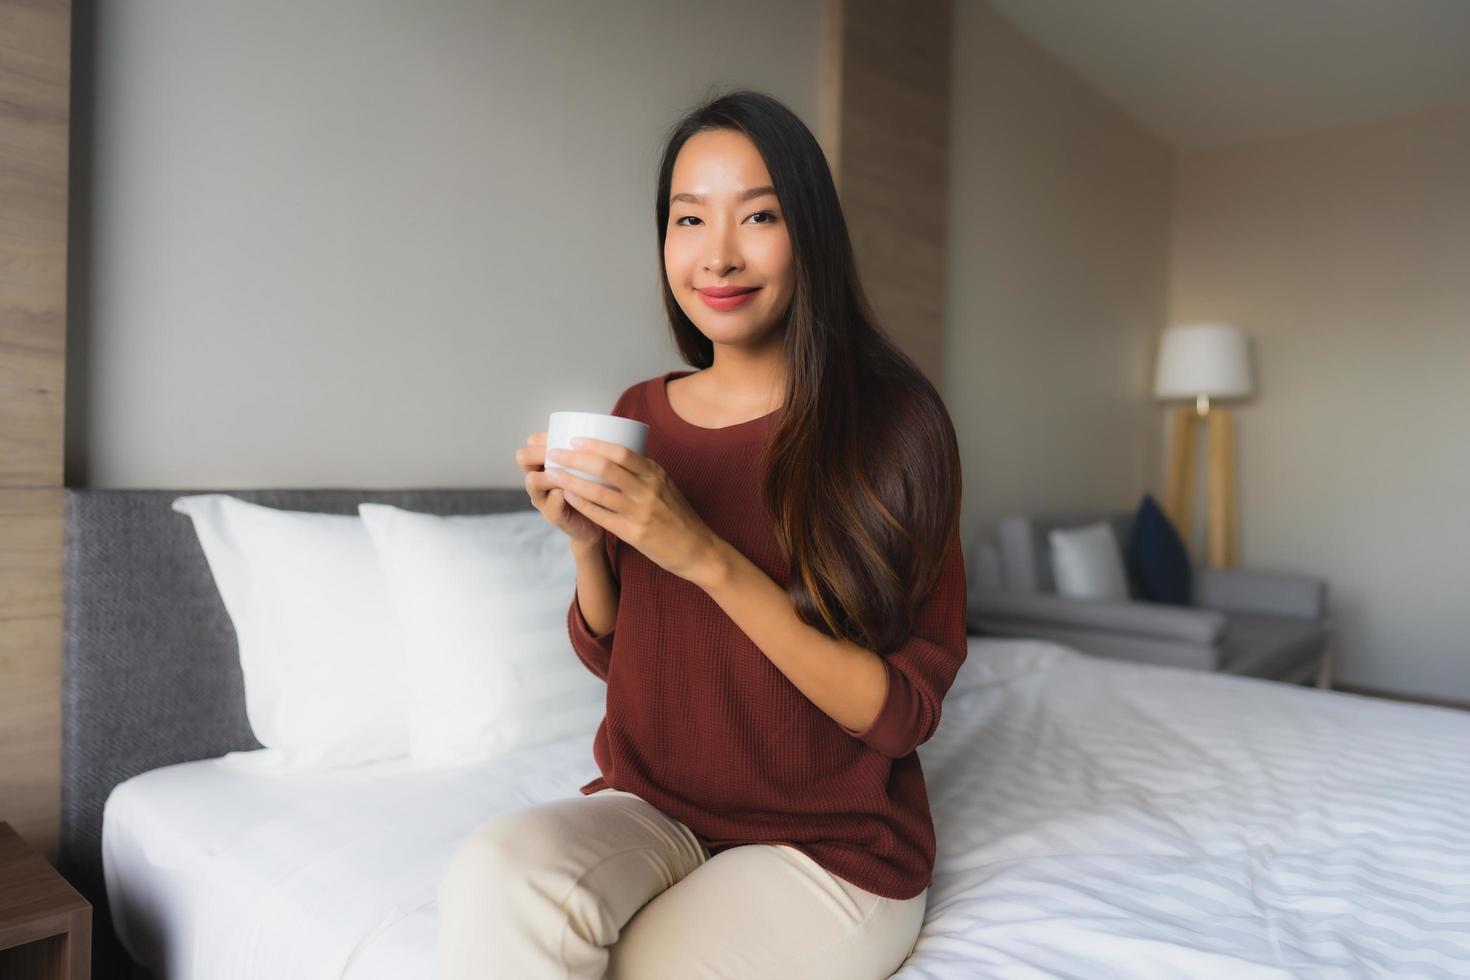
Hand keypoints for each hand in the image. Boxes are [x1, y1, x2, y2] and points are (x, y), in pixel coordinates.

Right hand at [515, 431, 602, 547]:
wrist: (596, 523)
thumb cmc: (593, 489)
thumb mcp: (590, 467)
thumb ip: (590, 450)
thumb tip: (607, 424)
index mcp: (545, 463)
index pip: (532, 441)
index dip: (544, 436)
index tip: (567, 438)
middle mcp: (538, 479)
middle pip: (524, 457)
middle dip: (541, 452)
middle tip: (563, 454)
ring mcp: (542, 498)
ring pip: (532, 479)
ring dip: (552, 473)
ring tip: (571, 473)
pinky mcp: (553, 516)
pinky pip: (551, 503)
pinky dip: (563, 495)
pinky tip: (577, 493)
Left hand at [543, 437, 724, 583]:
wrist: (698, 549)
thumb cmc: (678, 516)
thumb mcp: (666, 486)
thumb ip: (643, 473)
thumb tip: (615, 457)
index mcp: (656, 474)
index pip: (622, 452)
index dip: (595, 444)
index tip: (574, 439)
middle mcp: (648, 489)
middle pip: (606, 467)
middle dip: (576, 458)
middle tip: (555, 453)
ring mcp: (640, 512)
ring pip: (599, 491)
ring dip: (572, 481)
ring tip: (553, 474)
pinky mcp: (634, 533)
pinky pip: (602, 516)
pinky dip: (582, 504)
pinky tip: (567, 497)